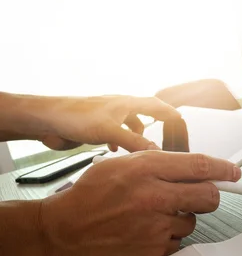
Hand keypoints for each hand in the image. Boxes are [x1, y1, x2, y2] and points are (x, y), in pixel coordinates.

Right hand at [38, 151, 240, 255]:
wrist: (60, 236)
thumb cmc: (87, 198)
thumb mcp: (118, 166)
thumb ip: (155, 164)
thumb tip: (190, 168)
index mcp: (144, 169)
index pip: (199, 165)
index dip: (223, 168)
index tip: (233, 172)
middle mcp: (154, 196)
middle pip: (209, 196)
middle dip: (209, 195)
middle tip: (200, 196)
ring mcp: (155, 227)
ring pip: (192, 221)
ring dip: (180, 218)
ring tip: (151, 217)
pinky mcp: (154, 251)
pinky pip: (177, 242)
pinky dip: (167, 238)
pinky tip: (144, 233)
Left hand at [40, 95, 180, 151]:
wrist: (45, 120)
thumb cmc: (74, 117)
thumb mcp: (110, 131)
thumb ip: (134, 143)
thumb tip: (156, 152)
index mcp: (125, 103)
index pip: (156, 105)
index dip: (170, 113)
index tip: (182, 121)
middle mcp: (118, 108)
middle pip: (144, 115)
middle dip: (154, 127)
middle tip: (164, 139)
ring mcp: (107, 117)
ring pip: (130, 126)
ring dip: (136, 138)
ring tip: (140, 150)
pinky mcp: (97, 127)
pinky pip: (116, 134)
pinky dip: (121, 142)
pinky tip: (116, 151)